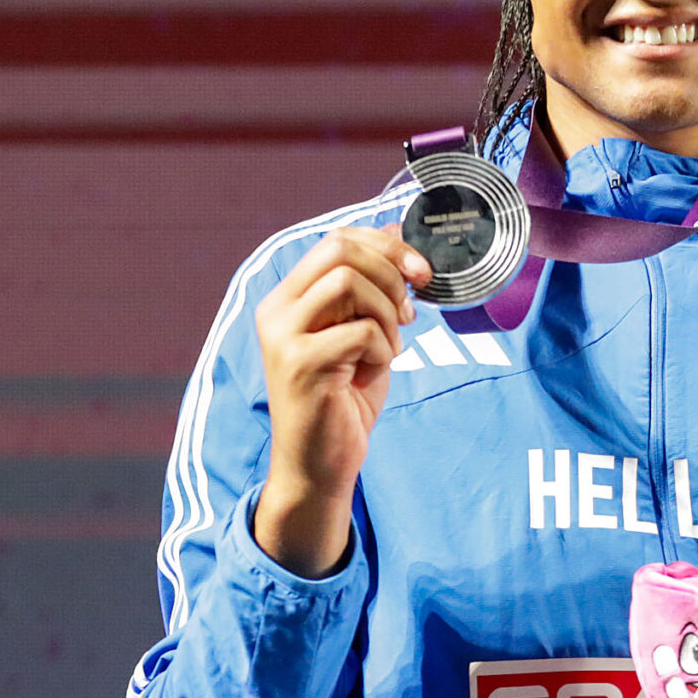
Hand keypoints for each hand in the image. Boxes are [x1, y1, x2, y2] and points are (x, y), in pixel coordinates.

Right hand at [250, 226, 430, 576]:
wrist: (320, 465)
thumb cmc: (344, 400)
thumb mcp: (361, 334)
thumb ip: (371, 288)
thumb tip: (396, 232)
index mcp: (288, 298)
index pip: (336, 240)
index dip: (385, 244)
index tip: (420, 271)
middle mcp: (277, 310)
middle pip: (340, 249)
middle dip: (390, 270)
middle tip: (410, 308)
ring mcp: (284, 336)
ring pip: (349, 281)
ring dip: (386, 312)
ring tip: (390, 346)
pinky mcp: (301, 364)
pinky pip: (360, 330)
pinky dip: (383, 348)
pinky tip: (375, 371)